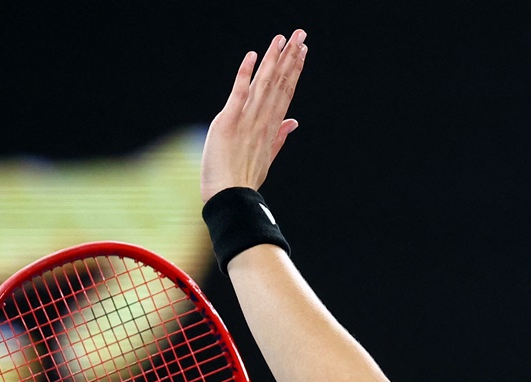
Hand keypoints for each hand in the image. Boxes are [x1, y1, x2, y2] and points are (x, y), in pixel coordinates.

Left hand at [201, 30, 307, 200]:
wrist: (229, 198)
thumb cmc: (244, 181)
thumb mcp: (266, 158)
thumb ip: (279, 137)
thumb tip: (294, 122)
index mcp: (270, 128)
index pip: (285, 92)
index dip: (294, 70)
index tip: (302, 52)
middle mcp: (262, 121)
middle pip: (279, 83)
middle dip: (290, 58)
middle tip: (300, 34)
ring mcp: (246, 120)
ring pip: (264, 84)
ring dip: (274, 59)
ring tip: (283, 39)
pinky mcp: (227, 122)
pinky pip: (238, 93)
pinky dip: (245, 74)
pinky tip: (253, 55)